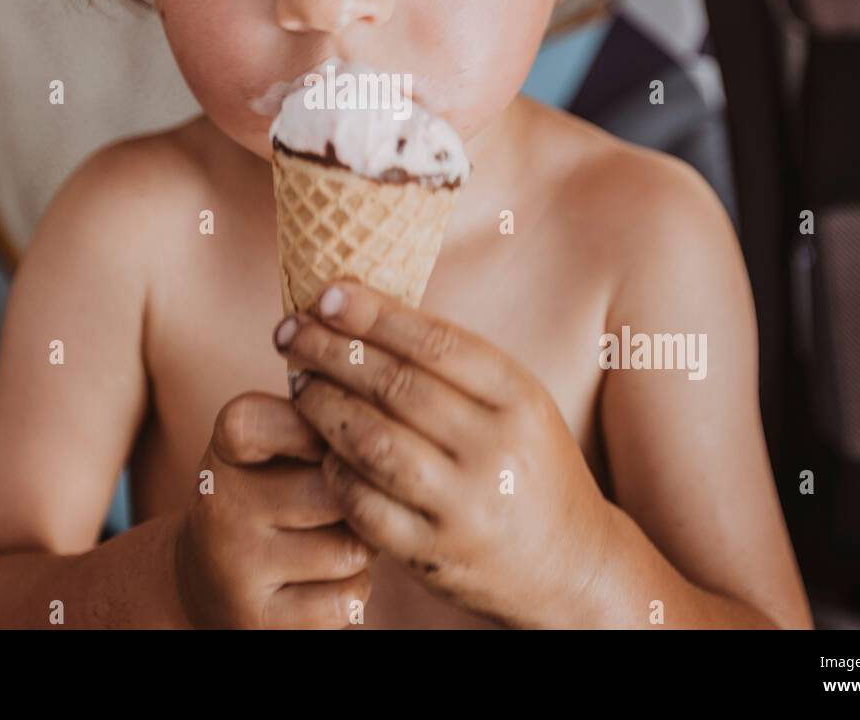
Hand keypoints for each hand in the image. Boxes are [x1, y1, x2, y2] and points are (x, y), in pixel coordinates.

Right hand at [174, 392, 376, 627]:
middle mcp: (222, 506)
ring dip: (360, 547)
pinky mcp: (258, 621)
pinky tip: (321, 581)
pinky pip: (347, 598)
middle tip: (342, 500)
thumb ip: (319, 423)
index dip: (321, 429)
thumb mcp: (268, 445)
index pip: (284, 419)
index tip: (326, 443)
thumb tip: (382, 430)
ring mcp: (236, 568)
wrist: (203, 579)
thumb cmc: (262, 493)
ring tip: (332, 539)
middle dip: (357, 496)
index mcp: (225, 450)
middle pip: (337, 490)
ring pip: (350, 548)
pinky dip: (351, 590)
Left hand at [274, 280, 611, 627]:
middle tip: (289, 333)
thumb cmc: (527, 463)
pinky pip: (363, 504)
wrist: (571, 565)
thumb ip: (455, 365)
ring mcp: (465, 506)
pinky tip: (319, 447)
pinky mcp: (434, 555)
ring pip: (372, 443)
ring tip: (298, 383)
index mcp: (519, 397)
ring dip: (322, 406)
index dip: (375, 314)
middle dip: (330, 352)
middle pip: (395, 387)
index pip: (437, 342)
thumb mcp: (517, 403)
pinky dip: (333, 470)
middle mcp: (495, 449)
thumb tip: (363, 309)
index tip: (327, 294)